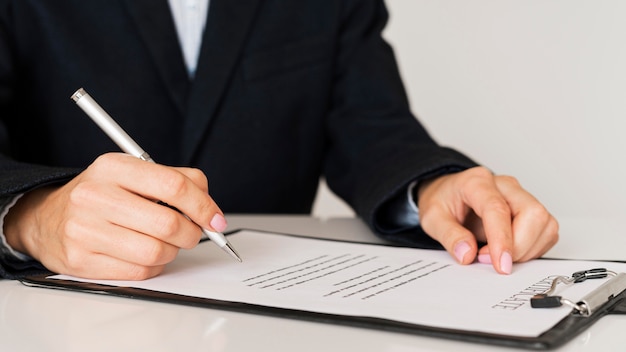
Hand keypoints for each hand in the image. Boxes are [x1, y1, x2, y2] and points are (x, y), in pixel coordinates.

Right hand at [4, 153, 225, 279]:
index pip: (173, 185)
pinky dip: (153, 267)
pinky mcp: (82, 261)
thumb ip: (177, 180)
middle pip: (168, 223)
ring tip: (163, 242)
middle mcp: (95, 196)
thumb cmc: (101, 196)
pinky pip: (140, 272)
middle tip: (192, 233)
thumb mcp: (133, 173)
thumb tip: (211, 208)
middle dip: (192, 233)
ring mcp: (85, 230)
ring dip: (172, 251)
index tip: (216, 219)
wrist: (45, 219)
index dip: (203, 205)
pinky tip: (143, 254)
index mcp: (113, 167)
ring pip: (157, 252)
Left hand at [416, 166, 557, 273]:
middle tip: (493, 261)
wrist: (448, 193)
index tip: (500, 265)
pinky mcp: (530, 210)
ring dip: (527, 249)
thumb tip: (467, 254)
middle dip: (519, 246)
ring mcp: (520, 196)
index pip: (498, 209)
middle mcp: (504, 185)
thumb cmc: (442, 201)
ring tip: (498, 256)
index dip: (502, 240)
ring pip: (545, 223)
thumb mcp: (432, 218)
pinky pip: (546, 232)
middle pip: (532, 213)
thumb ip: (448, 236)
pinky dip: (532, 249)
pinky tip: (510, 251)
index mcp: (477, 182)